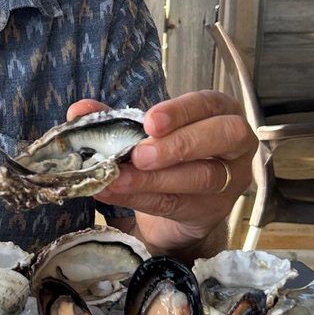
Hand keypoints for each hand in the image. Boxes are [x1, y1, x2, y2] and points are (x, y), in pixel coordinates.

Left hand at [68, 91, 256, 258]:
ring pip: (201, 176)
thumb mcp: (142, 134)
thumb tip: (79, 110)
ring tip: (116, 178)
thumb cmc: (165, 156)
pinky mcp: (214, 211)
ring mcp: (230, 180)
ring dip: (154, 178)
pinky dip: (143, 198)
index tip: (150, 121)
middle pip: (222, 137)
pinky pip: (180, 204)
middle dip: (179, 143)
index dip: (182, 111)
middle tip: (139, 154)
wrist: (176, 206)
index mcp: (219, 112)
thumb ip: (114, 120)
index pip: (210, 104)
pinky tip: (115, 193)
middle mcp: (234, 144)